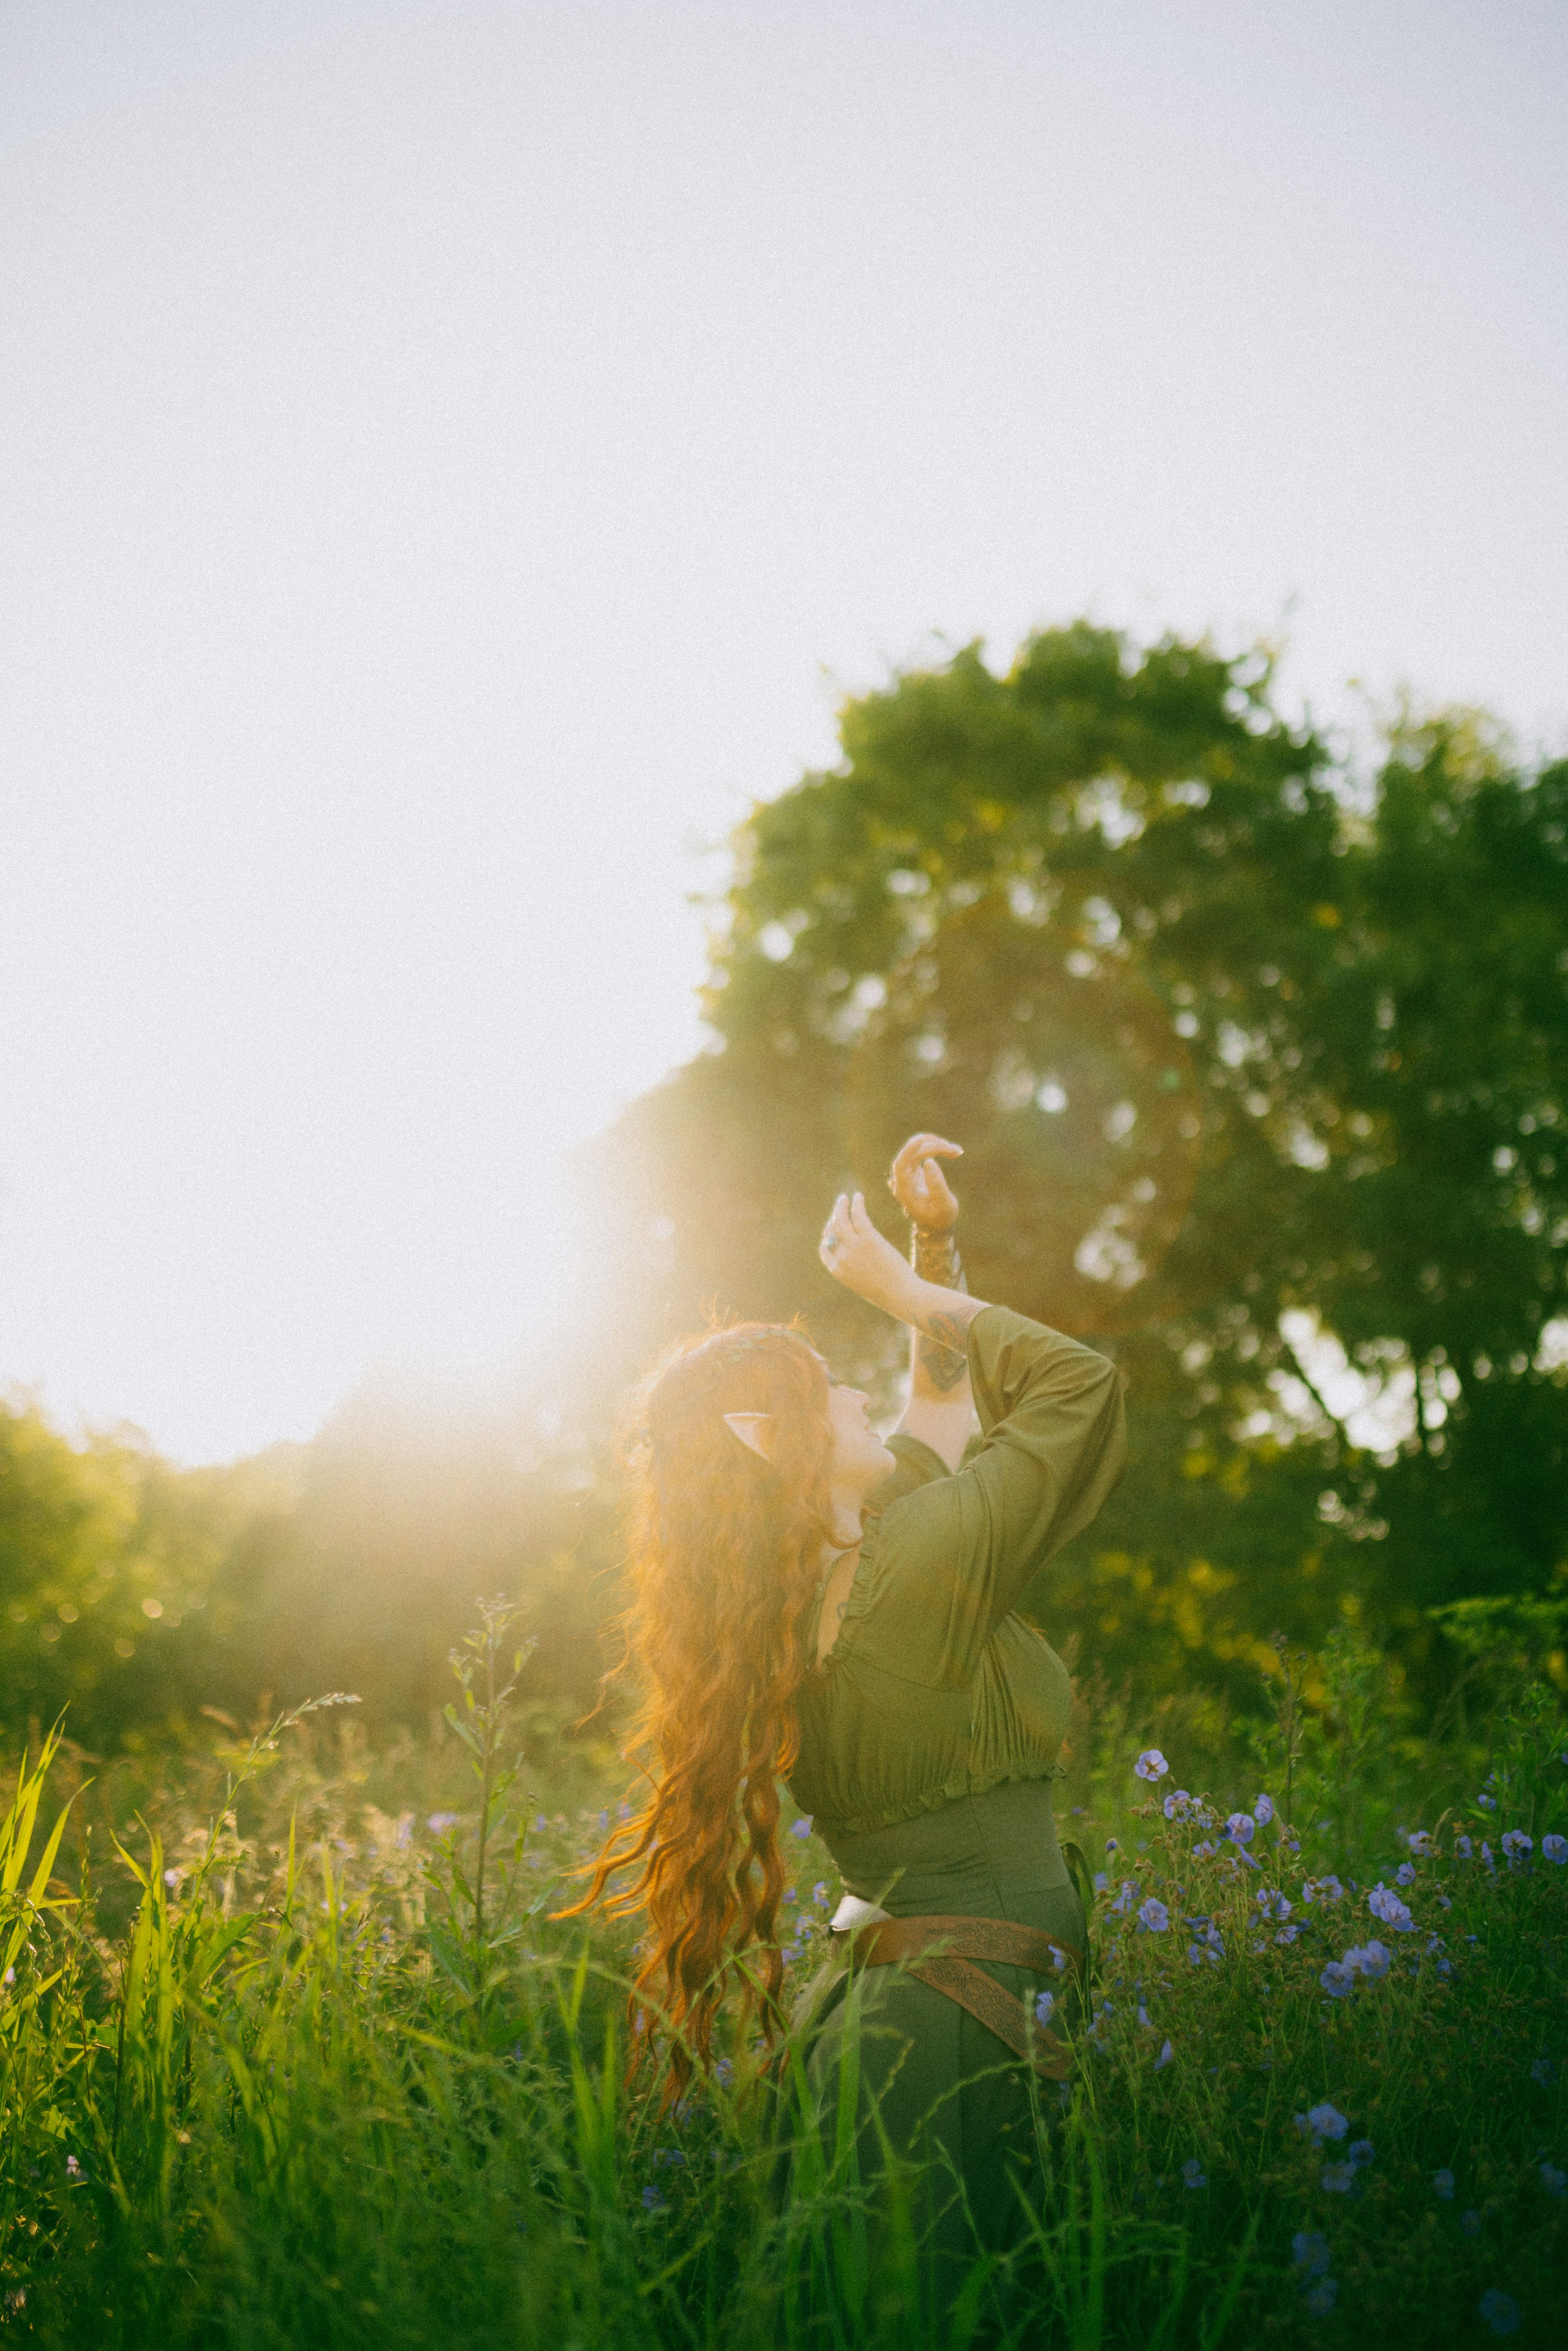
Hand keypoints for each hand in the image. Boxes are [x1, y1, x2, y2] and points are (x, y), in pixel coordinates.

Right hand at [818, 1191, 914, 1312]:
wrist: (900, 1295)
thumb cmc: (886, 1293)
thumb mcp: (864, 1283)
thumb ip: (855, 1269)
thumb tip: (858, 1258)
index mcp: (837, 1271)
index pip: (825, 1249)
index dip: (828, 1237)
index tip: (834, 1228)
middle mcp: (841, 1258)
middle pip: (831, 1232)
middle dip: (833, 1219)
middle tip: (839, 1209)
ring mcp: (853, 1247)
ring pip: (841, 1220)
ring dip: (841, 1206)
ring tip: (844, 1198)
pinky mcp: (868, 1239)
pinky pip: (858, 1216)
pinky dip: (856, 1204)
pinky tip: (858, 1197)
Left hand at [887, 1132, 961, 1232]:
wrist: (936, 1223)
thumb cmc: (941, 1217)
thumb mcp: (944, 1205)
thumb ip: (937, 1185)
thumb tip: (929, 1162)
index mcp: (904, 1190)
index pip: (901, 1165)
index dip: (909, 1150)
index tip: (921, 1140)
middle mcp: (901, 1180)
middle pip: (912, 1154)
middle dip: (932, 1147)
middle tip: (954, 1150)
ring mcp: (907, 1172)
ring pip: (918, 1150)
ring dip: (937, 1146)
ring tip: (957, 1151)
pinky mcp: (913, 1168)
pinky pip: (923, 1151)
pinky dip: (937, 1149)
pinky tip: (952, 1152)